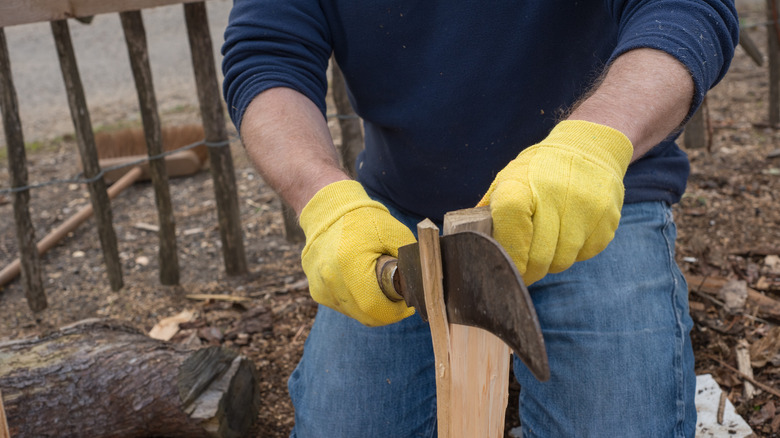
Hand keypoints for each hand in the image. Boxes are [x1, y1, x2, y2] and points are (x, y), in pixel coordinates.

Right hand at [299, 180, 415, 325]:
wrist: (329, 210)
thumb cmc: (364, 219)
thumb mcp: (394, 232)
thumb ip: (409, 259)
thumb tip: (422, 283)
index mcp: (349, 264)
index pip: (376, 308)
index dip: (395, 311)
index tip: (407, 304)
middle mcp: (331, 280)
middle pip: (366, 316)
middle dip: (386, 311)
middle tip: (397, 298)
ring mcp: (321, 287)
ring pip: (355, 313)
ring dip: (371, 306)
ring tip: (378, 285)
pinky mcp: (317, 291)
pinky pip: (343, 307)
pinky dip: (357, 301)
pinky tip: (362, 283)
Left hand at [478, 120, 632, 284]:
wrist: (588, 147)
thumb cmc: (539, 170)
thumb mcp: (509, 180)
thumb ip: (492, 212)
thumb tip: (472, 243)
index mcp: (520, 186)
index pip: (512, 237)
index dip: (511, 258)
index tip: (509, 269)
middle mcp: (555, 196)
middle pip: (539, 257)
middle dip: (531, 269)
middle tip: (527, 270)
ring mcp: (586, 208)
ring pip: (563, 261)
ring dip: (553, 261)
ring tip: (549, 244)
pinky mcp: (607, 219)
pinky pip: (586, 254)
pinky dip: (576, 251)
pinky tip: (572, 231)